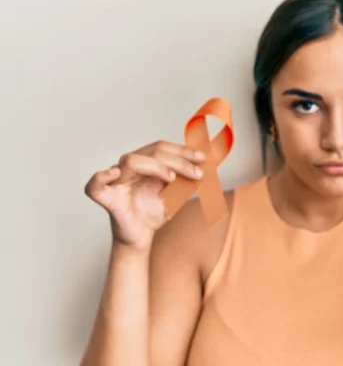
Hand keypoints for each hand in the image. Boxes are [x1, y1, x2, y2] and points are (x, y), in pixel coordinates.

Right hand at [84, 141, 204, 249]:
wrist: (141, 237)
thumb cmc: (154, 212)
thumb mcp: (176, 193)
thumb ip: (185, 179)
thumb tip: (206, 166)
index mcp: (145, 164)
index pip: (162, 148)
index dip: (183, 151)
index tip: (202, 158)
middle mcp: (129, 168)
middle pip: (152, 152)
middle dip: (178, 160)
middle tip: (197, 173)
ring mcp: (117, 181)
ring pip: (131, 161)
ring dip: (156, 166)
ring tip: (172, 177)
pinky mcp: (107, 198)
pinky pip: (94, 186)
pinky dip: (101, 177)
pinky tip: (114, 173)